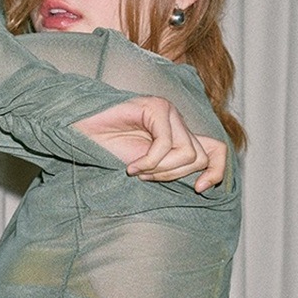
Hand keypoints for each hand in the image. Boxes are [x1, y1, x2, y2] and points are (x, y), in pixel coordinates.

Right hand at [72, 96, 225, 192]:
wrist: (81, 134)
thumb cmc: (108, 151)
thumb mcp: (147, 168)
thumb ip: (171, 169)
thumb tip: (201, 184)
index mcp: (179, 134)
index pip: (217, 150)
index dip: (217, 171)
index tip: (199, 189)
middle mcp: (178, 120)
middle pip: (200, 157)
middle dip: (173, 176)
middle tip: (146, 178)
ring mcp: (168, 111)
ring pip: (187, 152)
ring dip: (161, 170)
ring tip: (138, 171)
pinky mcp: (154, 107)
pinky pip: (165, 144)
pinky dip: (148, 162)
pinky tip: (131, 167)